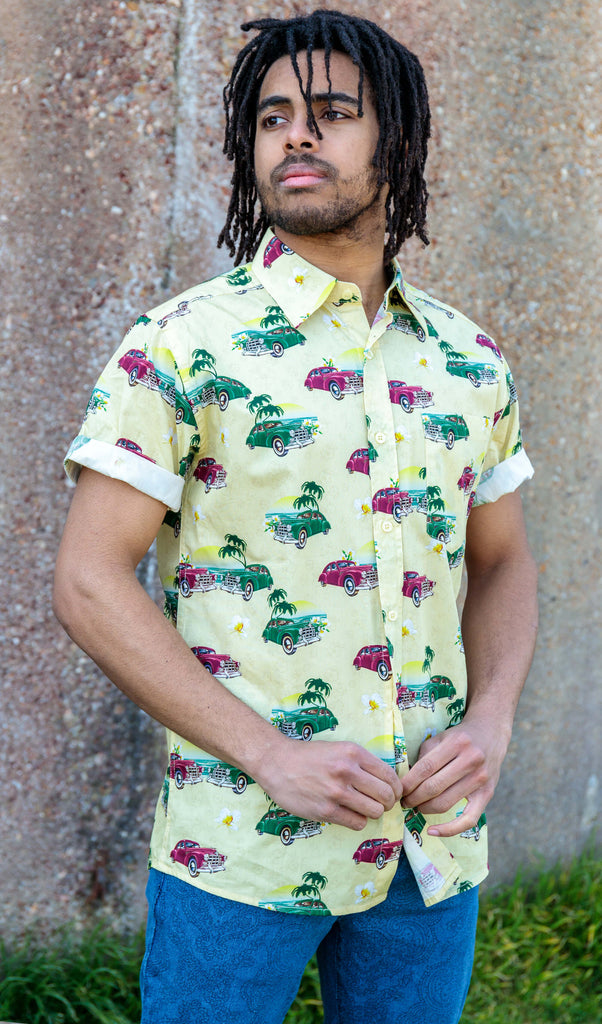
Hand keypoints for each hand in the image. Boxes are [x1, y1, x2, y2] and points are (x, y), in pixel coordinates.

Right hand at [255, 738, 403, 831]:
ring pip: (375, 811)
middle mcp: (347, 771)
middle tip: (381, 803)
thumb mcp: (339, 749)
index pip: (389, 775)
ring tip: (364, 809)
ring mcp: (336, 792)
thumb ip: (361, 763)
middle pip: (386, 795)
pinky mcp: (326, 811)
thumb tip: (387, 782)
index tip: (393, 793)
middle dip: (387, 802)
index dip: (396, 788)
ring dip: (373, 813)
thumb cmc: (309, 756)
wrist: (277, 762)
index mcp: (353, 753)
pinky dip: (358, 821)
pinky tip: (349, 814)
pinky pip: (357, 823)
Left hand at [400, 712, 509, 837]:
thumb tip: (404, 782)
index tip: (398, 791)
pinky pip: (468, 820)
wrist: (490, 733)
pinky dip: (449, 829)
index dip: (408, 783)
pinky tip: (432, 831)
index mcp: (456, 743)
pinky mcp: (488, 794)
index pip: (425, 768)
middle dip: (413, 798)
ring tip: (416, 806)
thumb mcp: (440, 738)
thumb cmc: (459, 738)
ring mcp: (480, 779)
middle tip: (404, 801)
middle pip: (433, 787)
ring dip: (424, 809)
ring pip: (445, 802)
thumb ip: (423, 757)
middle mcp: (471, 760)